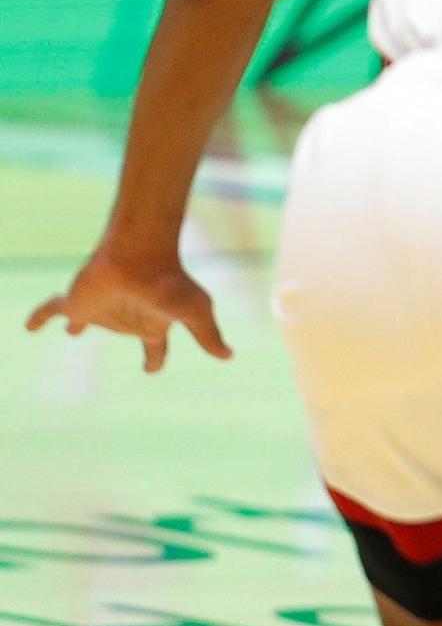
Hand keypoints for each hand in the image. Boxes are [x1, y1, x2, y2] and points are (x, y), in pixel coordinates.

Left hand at [26, 247, 232, 373]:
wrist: (138, 256)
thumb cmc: (169, 283)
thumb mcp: (196, 313)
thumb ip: (208, 336)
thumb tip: (230, 356)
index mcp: (151, 325)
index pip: (155, 349)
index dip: (154, 362)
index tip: (151, 369)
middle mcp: (125, 318)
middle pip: (122, 330)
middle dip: (121, 331)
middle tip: (119, 333)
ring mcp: (100, 309)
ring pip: (88, 320)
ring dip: (80, 325)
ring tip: (73, 331)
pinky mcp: (76, 301)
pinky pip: (51, 311)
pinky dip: (39, 319)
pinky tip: (28, 327)